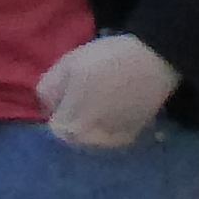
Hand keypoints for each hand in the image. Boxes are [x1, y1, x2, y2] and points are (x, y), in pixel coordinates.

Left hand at [35, 31, 181, 150]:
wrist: (153, 62)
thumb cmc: (106, 59)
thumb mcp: (67, 64)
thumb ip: (48, 88)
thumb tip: (45, 105)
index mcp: (72, 123)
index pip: (55, 126)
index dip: (58, 109)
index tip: (65, 93)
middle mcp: (91, 139)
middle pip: (72, 134)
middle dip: (72, 118)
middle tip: (82, 94)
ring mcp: (113, 140)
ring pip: (91, 137)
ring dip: (89, 124)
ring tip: (99, 100)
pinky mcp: (132, 136)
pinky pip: (111, 136)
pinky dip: (108, 126)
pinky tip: (113, 109)